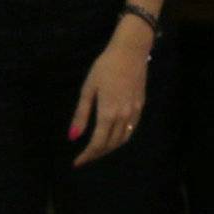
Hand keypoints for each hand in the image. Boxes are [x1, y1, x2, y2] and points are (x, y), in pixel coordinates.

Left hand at [69, 31, 148, 166]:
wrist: (130, 50)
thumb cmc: (105, 66)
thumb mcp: (88, 88)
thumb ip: (81, 114)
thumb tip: (73, 138)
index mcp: (108, 113)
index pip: (97, 144)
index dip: (87, 156)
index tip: (77, 162)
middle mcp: (123, 116)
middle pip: (110, 145)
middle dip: (97, 154)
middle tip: (86, 156)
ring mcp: (134, 112)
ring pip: (123, 139)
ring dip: (110, 148)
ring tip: (98, 149)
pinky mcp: (141, 106)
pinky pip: (131, 129)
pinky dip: (121, 138)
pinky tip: (114, 135)